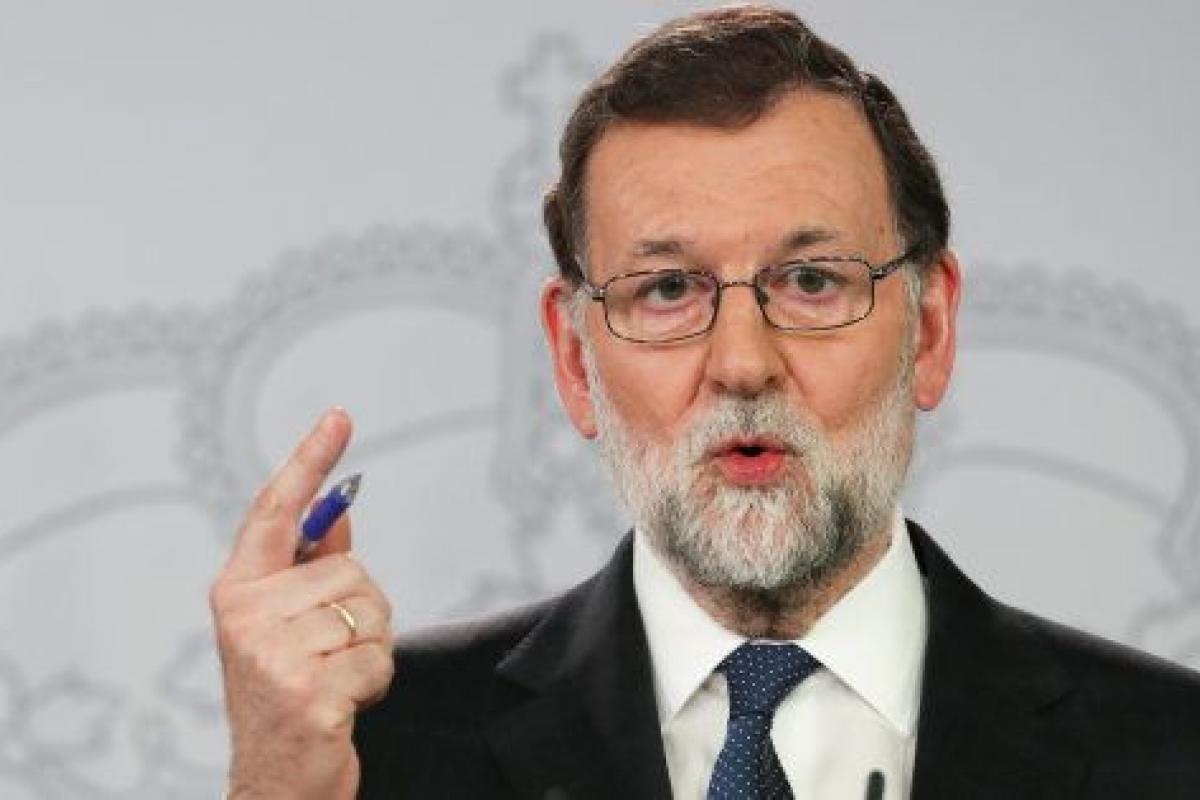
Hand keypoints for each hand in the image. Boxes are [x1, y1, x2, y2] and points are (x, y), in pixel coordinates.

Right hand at [210, 408, 393, 798]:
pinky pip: (377, 657)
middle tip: (331, 654)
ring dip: (370, 648)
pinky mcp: (307, 691)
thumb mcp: (288, 626)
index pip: (276, 511)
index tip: (339, 417)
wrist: (276, 780)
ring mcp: (273, 655)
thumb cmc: (287, 695)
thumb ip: (309, 568)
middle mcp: (246, 616)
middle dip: (362, 611)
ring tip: (335, 679)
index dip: (310, 461)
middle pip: (350, 568)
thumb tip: (340, 510)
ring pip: (371, 610)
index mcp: (238, 591)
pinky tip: (343, 705)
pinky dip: (375, 681)